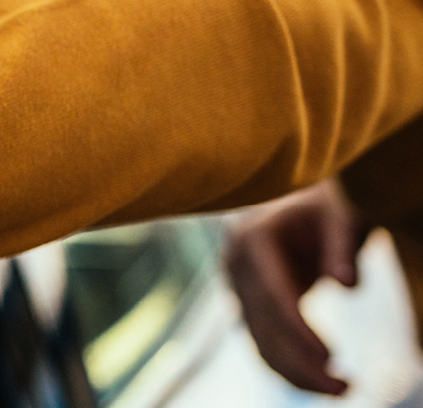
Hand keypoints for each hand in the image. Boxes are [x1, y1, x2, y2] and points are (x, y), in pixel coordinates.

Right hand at [224, 180, 369, 394]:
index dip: (298, 330)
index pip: (272, 295)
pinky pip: (262, 338)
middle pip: (263, 326)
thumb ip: (342, 249)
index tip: (331, 359)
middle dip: (301, 363)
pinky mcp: (247, 299)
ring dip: (295, 371)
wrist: (298, 196)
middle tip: (346, 389)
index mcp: (252, 239)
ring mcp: (237, 283)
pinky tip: (317, 378)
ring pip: (258, 339)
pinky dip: (287, 362)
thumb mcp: (339, 216)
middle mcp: (236, 263)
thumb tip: (346, 287)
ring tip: (342, 389)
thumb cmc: (324, 203)